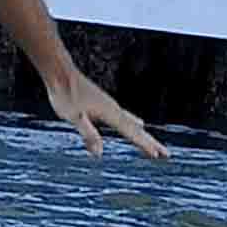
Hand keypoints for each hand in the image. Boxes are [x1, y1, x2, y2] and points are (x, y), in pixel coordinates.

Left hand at [40, 65, 166, 160]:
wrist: (60, 72)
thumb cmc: (65, 94)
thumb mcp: (74, 117)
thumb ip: (88, 133)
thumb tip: (99, 154)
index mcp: (109, 113)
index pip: (132, 132)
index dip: (145, 145)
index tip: (160, 154)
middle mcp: (113, 109)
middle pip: (136, 129)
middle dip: (150, 142)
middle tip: (166, 154)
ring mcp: (109, 105)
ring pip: (132, 123)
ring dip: (143, 135)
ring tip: (154, 145)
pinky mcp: (103, 104)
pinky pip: (125, 118)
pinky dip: (133, 125)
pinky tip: (136, 123)